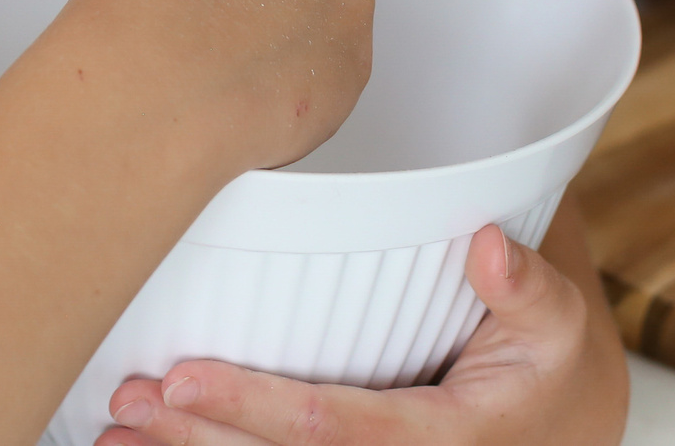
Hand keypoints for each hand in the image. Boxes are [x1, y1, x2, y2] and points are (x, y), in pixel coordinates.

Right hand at [42, 0, 371, 177]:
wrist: (141, 105)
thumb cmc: (131, 14)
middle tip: (230, 6)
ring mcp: (349, 0)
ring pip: (334, 4)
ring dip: (299, 26)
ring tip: (230, 61)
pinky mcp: (354, 68)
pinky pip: (336, 65)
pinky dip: (304, 81)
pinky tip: (250, 94)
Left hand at [93, 223, 625, 445]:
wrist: (559, 422)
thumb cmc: (548, 364)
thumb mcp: (557, 322)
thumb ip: (528, 287)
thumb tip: (488, 247)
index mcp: (446, 440)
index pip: (334, 426)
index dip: (252, 406)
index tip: (183, 376)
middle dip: (197, 437)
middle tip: (127, 403)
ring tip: (114, 436)